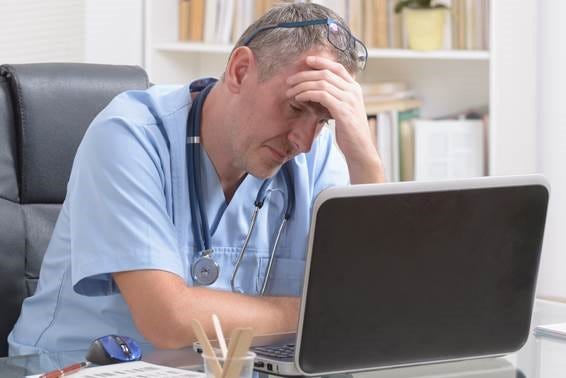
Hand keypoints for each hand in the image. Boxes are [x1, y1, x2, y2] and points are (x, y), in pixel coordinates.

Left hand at [286, 55, 383, 182]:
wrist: (360, 149)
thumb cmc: (349, 132)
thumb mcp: (343, 111)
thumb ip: (335, 99)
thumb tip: (315, 92)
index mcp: (354, 88)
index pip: (337, 67)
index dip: (321, 62)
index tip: (306, 61)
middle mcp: (353, 91)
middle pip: (326, 73)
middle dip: (305, 74)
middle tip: (290, 80)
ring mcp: (349, 100)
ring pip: (322, 83)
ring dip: (302, 85)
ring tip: (290, 91)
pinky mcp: (343, 111)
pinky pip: (322, 95)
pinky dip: (307, 94)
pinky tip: (299, 98)